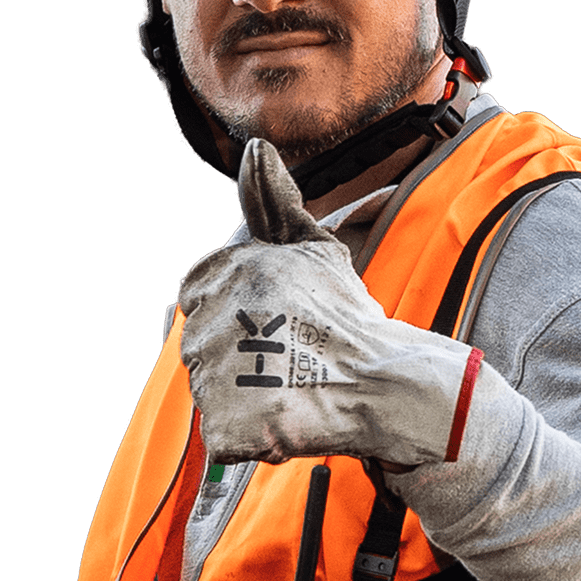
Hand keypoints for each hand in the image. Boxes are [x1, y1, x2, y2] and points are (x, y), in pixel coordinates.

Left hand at [177, 138, 477, 466]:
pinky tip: (281, 411)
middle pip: (200, 340)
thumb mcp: (313, 247)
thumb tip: (258, 149)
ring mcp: (211, 378)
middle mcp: (209, 321)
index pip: (198, 291)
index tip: (274, 316)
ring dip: (242, 386)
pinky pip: (220, 431)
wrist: (382, 382)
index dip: (238, 306)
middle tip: (286, 349)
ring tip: (287, 380)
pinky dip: (247, 428)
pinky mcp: (221, 427)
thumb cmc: (347, 314)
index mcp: (226, 274)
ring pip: (209, 384)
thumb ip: (274, 200)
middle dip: (237, 346)